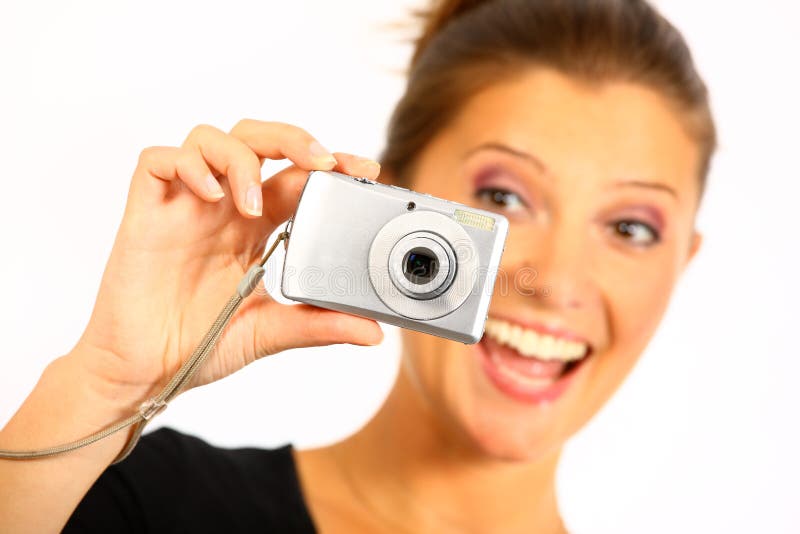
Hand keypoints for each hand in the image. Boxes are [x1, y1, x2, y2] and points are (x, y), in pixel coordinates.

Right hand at [72, 119, 382, 401]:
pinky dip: (189, 166)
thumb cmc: (198, 346)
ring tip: (253, 204)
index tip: (365, 170)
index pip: (296, 176)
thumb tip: (373, 333)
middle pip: (257, 140)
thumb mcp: (270, 332)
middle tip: (323, 162)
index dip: (330, 164)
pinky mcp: (146, 213)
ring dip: (242, 158)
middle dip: (294, 138)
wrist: (145, 374)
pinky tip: (212, 197)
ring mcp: (184, 206)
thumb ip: (319, 325)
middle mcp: (223, 208)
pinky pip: (158, 160)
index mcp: (255, 229)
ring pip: (211, 139)